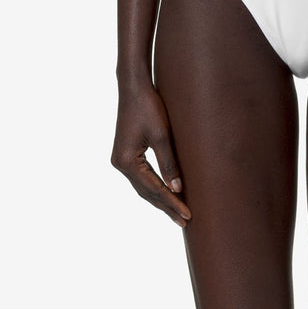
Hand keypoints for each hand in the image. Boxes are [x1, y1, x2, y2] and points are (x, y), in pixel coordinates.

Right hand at [111, 80, 191, 228]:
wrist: (133, 87)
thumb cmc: (148, 106)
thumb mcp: (161, 135)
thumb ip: (169, 163)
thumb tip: (178, 190)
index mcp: (127, 162)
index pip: (153, 189)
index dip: (171, 203)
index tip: (188, 214)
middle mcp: (120, 164)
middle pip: (146, 193)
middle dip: (166, 206)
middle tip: (184, 221)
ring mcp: (121, 160)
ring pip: (143, 187)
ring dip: (160, 200)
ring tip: (177, 213)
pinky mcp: (126, 155)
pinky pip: (142, 178)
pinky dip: (154, 187)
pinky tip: (165, 193)